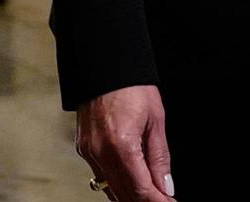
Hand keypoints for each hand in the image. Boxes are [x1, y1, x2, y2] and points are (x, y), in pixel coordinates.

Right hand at [76, 85, 173, 199]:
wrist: (102, 62)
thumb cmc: (131, 85)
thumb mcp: (155, 120)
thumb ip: (159, 158)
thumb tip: (166, 187)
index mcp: (121, 145)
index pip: (141, 190)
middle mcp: (100, 152)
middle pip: (124, 195)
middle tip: (164, 201)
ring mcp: (88, 151)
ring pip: (110, 190)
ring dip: (131, 196)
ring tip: (152, 195)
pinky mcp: (83, 148)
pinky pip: (101, 176)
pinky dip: (117, 184)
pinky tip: (133, 183)